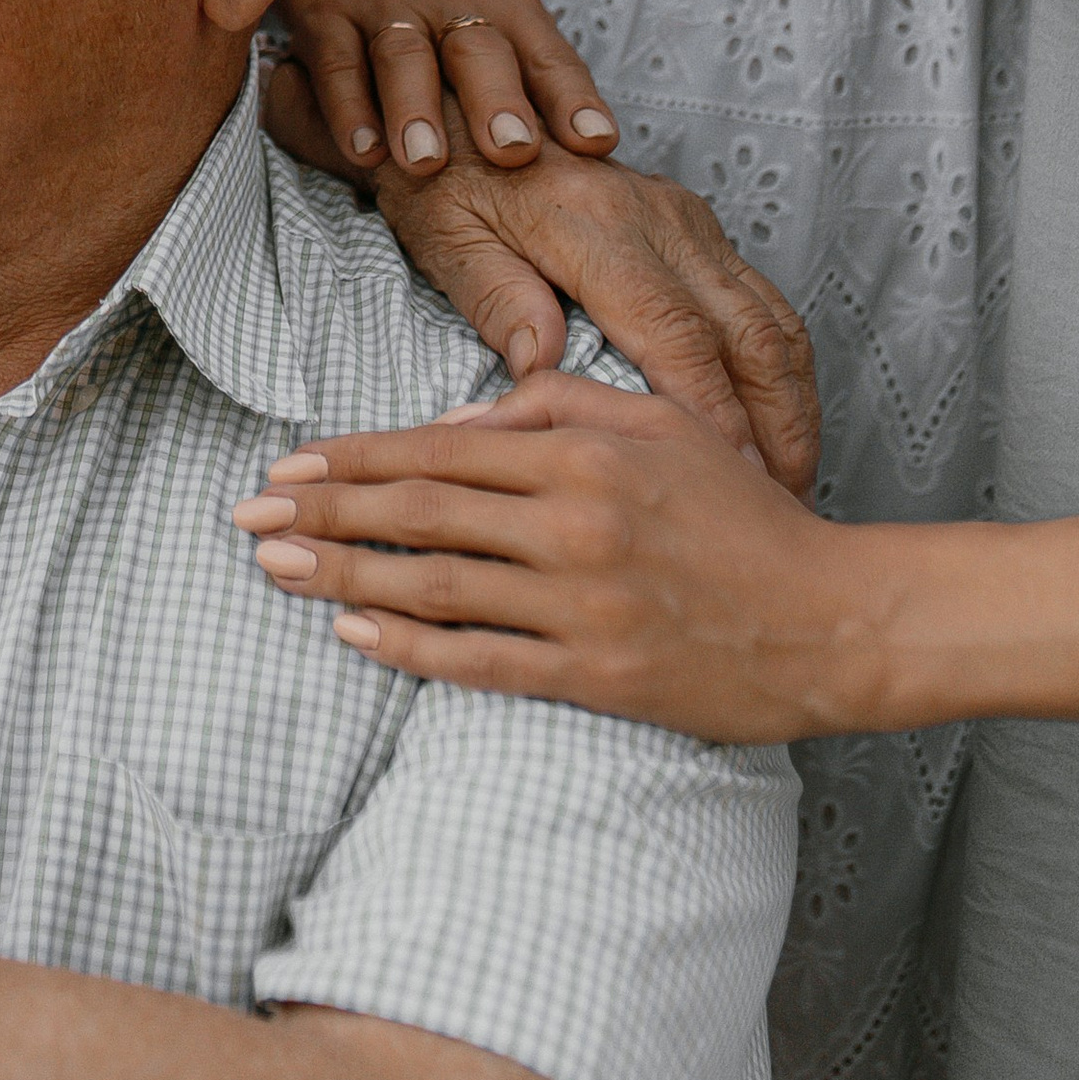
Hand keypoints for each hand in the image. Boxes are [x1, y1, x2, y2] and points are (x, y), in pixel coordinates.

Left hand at [234, 369, 870, 739]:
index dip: (354, 458)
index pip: (437, 448)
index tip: (288, 463)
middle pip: (419, 513)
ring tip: (273, 567)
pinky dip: (409, 647)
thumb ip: (557, 405)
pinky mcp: (596, 674)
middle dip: (323, 511)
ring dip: (343, 574)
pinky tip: (352, 630)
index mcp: (582, 455)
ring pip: (435, 585)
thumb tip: (461, 414)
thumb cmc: (743, 514)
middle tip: (246, 514)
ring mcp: (582, 604)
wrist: (832, 619)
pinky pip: (481, 661)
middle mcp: (573, 524)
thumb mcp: (659, 423)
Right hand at [277, 0, 617, 180]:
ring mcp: (386, 10)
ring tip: (427, 164)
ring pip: (404, 53)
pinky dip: (350, 108)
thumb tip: (598, 186)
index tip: (595, 144)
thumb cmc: (446, 53)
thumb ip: (536, 116)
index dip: (572, 97)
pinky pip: (337, 62)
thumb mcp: (497, 68)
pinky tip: (365, 154)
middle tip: (513, 152)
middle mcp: (450, 5)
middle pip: (479, 47)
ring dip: (416, 108)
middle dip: (497, 100)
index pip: (547, 54)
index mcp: (506, 14)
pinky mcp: (327, 20)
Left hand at [361, 111, 818, 491]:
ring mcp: (685, 217)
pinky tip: (781, 418)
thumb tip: (542, 368)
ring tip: (794, 479)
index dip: (714, 414)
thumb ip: (499, 299)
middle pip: (747, 333)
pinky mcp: (694, 220)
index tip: (737, 481)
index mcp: (597, 227)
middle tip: (784, 503)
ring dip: (791, 403)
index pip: (677, 335)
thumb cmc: (443, 181)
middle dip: (776, 426)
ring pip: (769, 318)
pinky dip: (783, 366)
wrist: (464, 103)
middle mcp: (659, 217)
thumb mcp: (448, 237)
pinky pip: (761, 298)